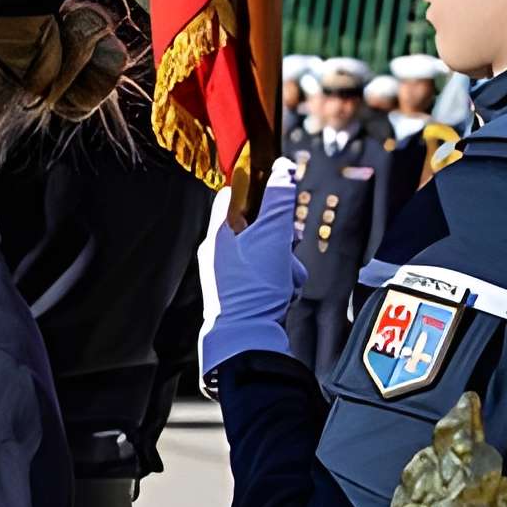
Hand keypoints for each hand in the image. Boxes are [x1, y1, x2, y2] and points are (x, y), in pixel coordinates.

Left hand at [198, 164, 300, 383]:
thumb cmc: (254, 288)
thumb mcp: (272, 236)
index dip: (258, 190)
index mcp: (218, 234)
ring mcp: (229, 276)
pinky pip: (268, 278)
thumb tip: (283, 168)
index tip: (278, 192)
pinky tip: (282, 294)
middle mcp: (219, 254)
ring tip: (284, 279)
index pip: (233, 196)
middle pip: (258, 227)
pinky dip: (281, 283)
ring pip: (269, 254)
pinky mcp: (243, 296)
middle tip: (289, 246)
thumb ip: (279, 200)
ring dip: (285, 264)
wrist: (248, 338)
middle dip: (282, 237)